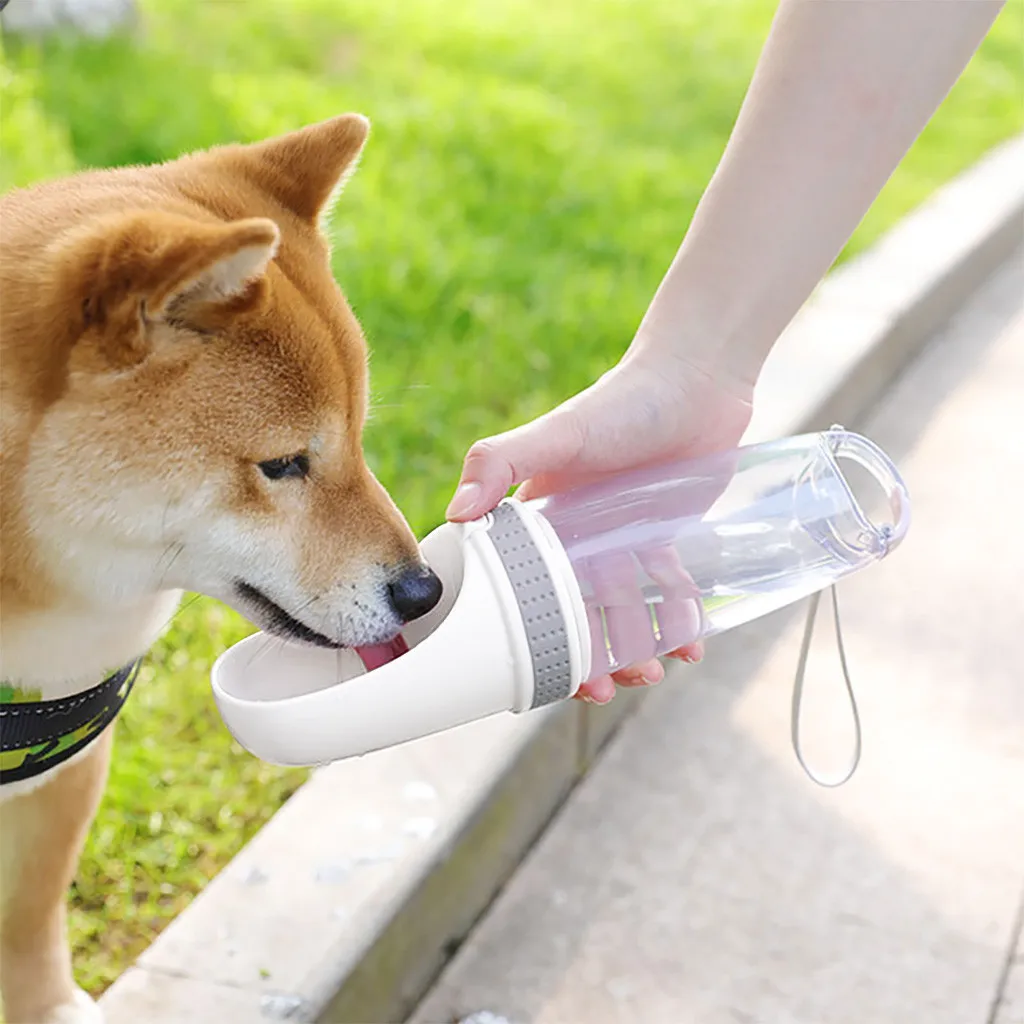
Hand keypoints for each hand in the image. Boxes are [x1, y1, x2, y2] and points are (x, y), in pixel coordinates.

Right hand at [446, 348, 754, 702]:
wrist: (697, 378)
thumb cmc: (622, 403)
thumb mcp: (559, 433)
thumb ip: (500, 462)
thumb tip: (455, 514)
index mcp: (540, 522)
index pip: (527, 590)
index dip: (534, 637)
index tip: (547, 674)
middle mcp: (576, 537)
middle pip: (577, 613)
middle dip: (589, 658)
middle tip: (607, 688)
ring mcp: (624, 540)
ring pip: (626, 610)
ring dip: (636, 648)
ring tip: (653, 672)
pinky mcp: (667, 538)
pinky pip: (670, 592)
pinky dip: (679, 624)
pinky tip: (690, 649)